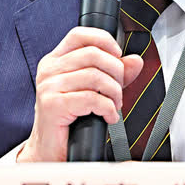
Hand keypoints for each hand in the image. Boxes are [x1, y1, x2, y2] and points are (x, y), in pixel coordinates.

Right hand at [17, 27, 143, 161]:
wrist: (49, 149)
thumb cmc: (69, 118)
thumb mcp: (92, 90)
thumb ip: (113, 73)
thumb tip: (135, 60)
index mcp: (55, 60)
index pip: (80, 34)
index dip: (104, 40)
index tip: (117, 56)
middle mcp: (49, 70)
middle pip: (93, 54)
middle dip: (116, 72)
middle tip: (118, 90)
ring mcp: (49, 86)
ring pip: (95, 76)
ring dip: (114, 93)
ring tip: (114, 105)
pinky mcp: (53, 105)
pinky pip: (91, 99)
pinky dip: (108, 108)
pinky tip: (108, 116)